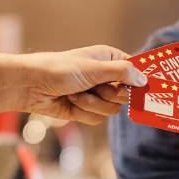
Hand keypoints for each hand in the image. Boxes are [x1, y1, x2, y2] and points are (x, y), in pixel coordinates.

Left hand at [0, 45, 148, 124]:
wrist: (31, 86)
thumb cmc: (59, 69)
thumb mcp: (93, 68)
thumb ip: (121, 73)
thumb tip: (145, 79)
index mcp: (109, 59)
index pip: (135, 70)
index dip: (140, 80)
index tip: (148, 90)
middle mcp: (105, 76)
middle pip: (126, 95)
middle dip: (110, 95)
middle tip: (98, 88)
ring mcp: (96, 94)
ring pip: (111, 110)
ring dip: (93, 104)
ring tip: (76, 94)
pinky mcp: (85, 110)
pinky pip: (97, 119)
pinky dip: (83, 112)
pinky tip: (70, 102)